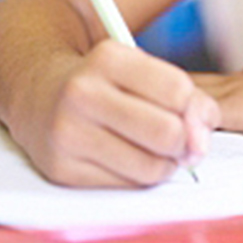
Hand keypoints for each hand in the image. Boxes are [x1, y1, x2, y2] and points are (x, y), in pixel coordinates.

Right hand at [15, 40, 219, 187]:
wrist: (41, 94)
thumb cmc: (108, 82)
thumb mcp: (142, 69)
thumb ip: (185, 96)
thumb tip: (201, 140)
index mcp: (108, 58)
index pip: (178, 91)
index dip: (200, 108)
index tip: (198, 114)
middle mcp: (82, 93)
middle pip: (167, 132)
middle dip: (187, 141)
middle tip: (184, 140)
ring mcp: (67, 133)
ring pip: (150, 166)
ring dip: (168, 163)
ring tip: (161, 150)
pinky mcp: (61, 168)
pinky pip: (126, 185)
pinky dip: (142, 176)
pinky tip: (134, 159)